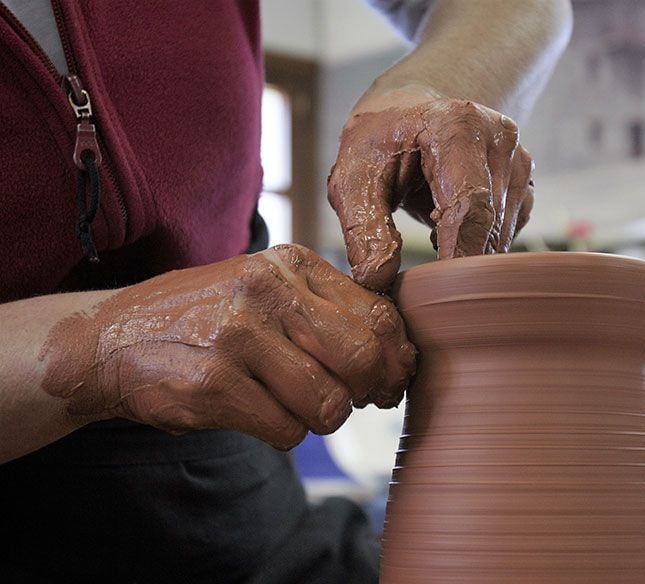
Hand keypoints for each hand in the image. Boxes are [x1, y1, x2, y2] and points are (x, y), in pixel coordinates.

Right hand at [40, 245, 416, 449]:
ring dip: (319, 418)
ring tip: (291, 404)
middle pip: (361, 357)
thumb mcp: (266, 289)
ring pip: (327, 403)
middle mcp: (266, 291)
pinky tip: (256, 412)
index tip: (389, 378)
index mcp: (290, 264)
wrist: (111, 339)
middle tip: (356, 400)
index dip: (395, 357)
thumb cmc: (205, 318)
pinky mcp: (212, 385)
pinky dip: (282, 433)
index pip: (378, 313)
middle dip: (369, 391)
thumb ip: (329, 312)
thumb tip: (399, 359)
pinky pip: (286, 430)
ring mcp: (236, 336)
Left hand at [328, 86, 534, 290]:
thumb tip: (378, 279)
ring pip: (502, 235)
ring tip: (429, 236)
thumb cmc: (379, 143)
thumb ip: (364, 228)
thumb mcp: (352, 179)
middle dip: (458, 264)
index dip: (458, 256)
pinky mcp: (523, 184)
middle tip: (424, 287)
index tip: (438, 294)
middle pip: (490, 225)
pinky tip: (448, 229)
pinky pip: (507, 233)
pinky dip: (478, 245)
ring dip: (466, 254)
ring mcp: (518, 161)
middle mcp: (499, 139)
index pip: (471, 205)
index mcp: (458, 126)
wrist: (408, 113)